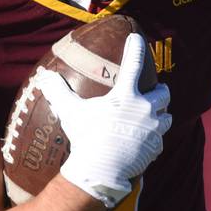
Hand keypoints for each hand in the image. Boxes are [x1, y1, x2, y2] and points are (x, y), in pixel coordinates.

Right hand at [34, 33, 171, 207]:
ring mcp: (153, 129)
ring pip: (167, 117)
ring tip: (154, 117)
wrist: (101, 171)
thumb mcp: (70, 112)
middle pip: (163, 92)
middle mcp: (145, 108)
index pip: (133, 63)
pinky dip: (155, 138)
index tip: (137, 38)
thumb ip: (58, 92)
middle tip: (153, 91)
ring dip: (161, 115)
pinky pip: (160, 140)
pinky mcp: (156, 147)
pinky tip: (145, 141)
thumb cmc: (86, 139)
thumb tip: (43, 76)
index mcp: (126, 95)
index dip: (135, 47)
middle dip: (160, 90)